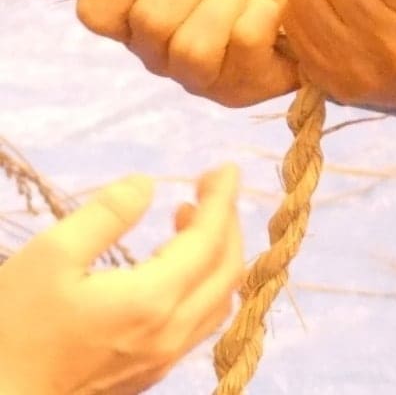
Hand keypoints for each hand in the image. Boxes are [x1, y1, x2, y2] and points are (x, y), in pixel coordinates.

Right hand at [0, 164, 242, 394]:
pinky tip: (174, 267)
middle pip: (227, 269)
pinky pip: (201, 323)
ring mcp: (162, 360)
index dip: (222, 198)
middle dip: (227, 221)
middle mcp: (170, 334)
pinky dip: (205, 284)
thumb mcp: (51, 256)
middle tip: (208, 188)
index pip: (209, 240)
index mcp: (153, 301)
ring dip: (218, 254)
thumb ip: (106, 214)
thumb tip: (147, 184)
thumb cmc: (13, 328)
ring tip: (187, 221)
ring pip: (219, 300)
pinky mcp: (149, 375)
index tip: (226, 167)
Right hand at [31, 0, 339, 106]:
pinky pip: (238, 52)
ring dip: (224, 2)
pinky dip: (261, 15)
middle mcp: (159, 52)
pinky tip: (276, 11)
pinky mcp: (247, 89)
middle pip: (144, 26)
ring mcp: (203, 76)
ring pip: (186, 49)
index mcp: (136, 11)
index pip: (94, 12)